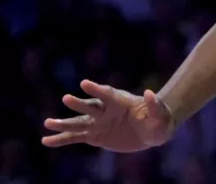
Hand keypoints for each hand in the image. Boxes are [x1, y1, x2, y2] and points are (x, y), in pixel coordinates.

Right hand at [41, 80, 174, 152]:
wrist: (152, 130)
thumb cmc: (159, 119)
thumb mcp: (161, 114)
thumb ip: (155, 105)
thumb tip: (150, 92)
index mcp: (121, 102)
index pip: (107, 94)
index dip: (97, 89)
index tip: (84, 84)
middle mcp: (106, 111)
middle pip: (91, 106)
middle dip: (80, 103)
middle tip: (67, 98)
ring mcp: (99, 123)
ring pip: (79, 122)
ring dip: (64, 123)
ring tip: (47, 122)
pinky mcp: (95, 136)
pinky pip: (75, 138)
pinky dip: (61, 139)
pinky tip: (46, 140)